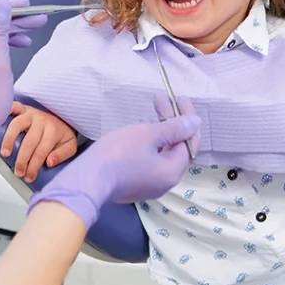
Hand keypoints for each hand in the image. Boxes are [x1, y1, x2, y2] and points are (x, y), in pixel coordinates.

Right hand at [1, 102, 77, 182]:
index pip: (42, 151)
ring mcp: (30, 113)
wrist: (61, 115)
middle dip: (22, 159)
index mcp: (53, 130)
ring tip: (5, 153)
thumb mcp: (69, 145)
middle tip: (18, 172)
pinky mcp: (22, 108)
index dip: (34, 166)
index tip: (29, 176)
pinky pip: (13, 107)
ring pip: (17, 125)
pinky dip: (5, 112)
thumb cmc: (61, 133)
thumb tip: (49, 162)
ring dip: (9, 140)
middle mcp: (41, 120)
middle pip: (29, 141)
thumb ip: (62, 154)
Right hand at [27, 95, 201, 227]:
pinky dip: (148, 146)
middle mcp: (165, 182)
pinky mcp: (133, 185)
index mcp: (173, 171)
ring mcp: (148, 186)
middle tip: (160, 100)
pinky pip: (148, 162)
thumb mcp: (148, 134)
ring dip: (158, 133)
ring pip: (160, 155)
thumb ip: (175, 127)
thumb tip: (196, 122)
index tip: (179, 99)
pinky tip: (136, 133)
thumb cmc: (119, 153)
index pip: (190, 142)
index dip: (187, 119)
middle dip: (170, 123)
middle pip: (175, 149)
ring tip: (148, 115)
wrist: (87, 180)